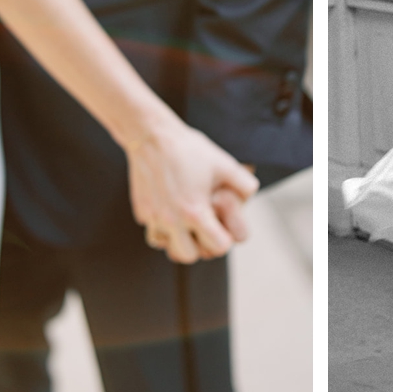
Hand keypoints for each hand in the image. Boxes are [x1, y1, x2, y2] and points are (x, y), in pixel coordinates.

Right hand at [129, 115, 258, 264]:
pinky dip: (161, 226)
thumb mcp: (223, 163)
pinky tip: (169, 208)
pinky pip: (153, 230)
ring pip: (167, 247)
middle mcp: (172, 221)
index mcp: (195, 213)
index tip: (221, 225)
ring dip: (178, 240)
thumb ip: (244, 184)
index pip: (217, 247)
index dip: (224, 238)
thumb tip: (251, 195)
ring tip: (185, 222)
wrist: (152, 135)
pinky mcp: (141, 211)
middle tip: (203, 227)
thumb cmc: (189, 149)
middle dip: (200, 245)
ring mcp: (153, 218)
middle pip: (189, 256)